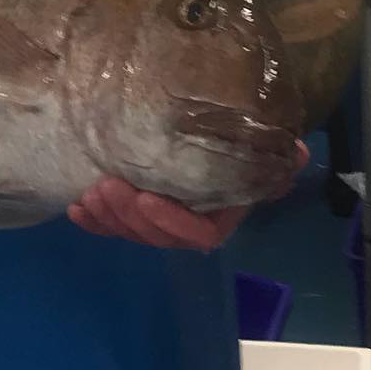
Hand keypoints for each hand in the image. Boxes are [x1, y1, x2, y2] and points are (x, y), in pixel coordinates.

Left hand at [68, 141, 309, 249]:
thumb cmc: (237, 138)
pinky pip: (113, 225)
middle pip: (158, 236)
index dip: (171, 222)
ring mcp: (159, 219)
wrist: (217, 133)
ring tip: (88, 195)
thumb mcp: (258, 144)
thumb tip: (294, 150)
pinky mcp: (133, 211)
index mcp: (220, 213)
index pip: (199, 234)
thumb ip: (275, 153)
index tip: (147, 199)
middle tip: (106, 187)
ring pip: (133, 232)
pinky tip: (76, 208)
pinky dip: (94, 221)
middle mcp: (189, 222)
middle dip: (129, 218)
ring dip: (108, 219)